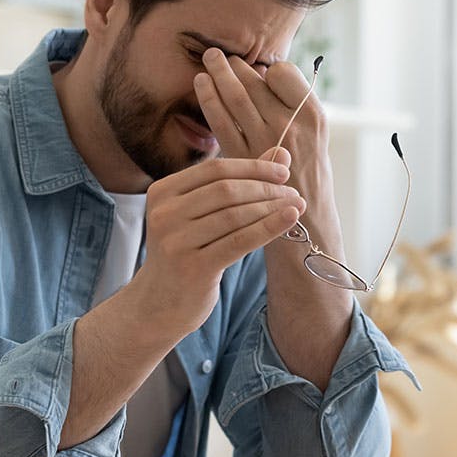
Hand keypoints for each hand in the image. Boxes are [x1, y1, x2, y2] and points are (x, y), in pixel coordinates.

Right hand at [129, 151, 305, 340]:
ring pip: (235, 215)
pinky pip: (240, 241)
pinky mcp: (193, 267)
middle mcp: (164, 214)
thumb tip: (281, 153)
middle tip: (293, 192)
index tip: (283, 172)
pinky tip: (290, 219)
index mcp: (162, 192)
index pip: (215, 169)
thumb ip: (237, 182)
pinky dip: (269, 227)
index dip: (253, 167)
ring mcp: (176, 241)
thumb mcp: (202, 214)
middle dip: (265, 188)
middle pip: (226, 190)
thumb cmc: (187, 252)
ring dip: (271, 208)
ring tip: (296, 206)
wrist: (159, 303)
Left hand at [194, 48, 327, 168]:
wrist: (308, 219)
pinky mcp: (243, 157)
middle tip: (218, 54)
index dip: (268, 69)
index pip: (283, 73)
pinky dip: (209, 99)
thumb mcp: (316, 135)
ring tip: (208, 59)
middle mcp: (290, 125)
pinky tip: (201, 85)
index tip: (259, 70)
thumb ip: (294, 106)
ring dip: (218, 74)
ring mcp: (266, 141)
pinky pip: (221, 121)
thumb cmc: (309, 173)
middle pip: (255, 82)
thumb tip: (263, 73)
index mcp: (313, 115)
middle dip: (234, 65)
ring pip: (236, 97)